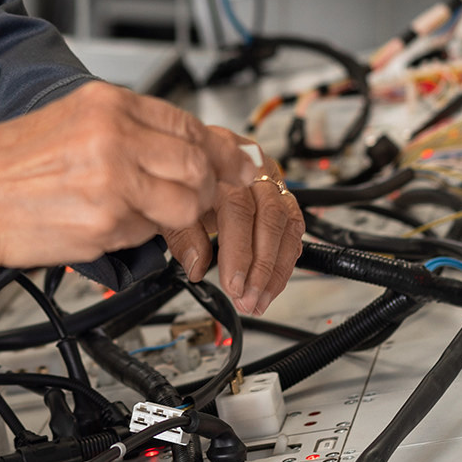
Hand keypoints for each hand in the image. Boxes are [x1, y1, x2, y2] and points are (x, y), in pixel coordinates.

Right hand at [0, 82, 219, 313]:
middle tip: (199, 197)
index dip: (218, 149)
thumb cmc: (7, 163)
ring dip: (180, 217)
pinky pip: (149, 234)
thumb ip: (127, 128)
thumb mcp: (70, 120)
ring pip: (184, 204)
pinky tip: (112, 226)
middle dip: (207, 187)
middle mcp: (114, 136)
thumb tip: (181, 144)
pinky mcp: (106, 224)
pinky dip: (142, 235)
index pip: (186, 124)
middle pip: (197, 164)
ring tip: (150, 216)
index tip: (238, 161)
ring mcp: (113, 181)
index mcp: (106, 104)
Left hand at [161, 129, 303, 315]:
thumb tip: (196, 267)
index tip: (233, 284)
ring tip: (258, 300)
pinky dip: (284, 260)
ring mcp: (270, 180)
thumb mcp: (169, 204)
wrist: (190, 162)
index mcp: (221, 163)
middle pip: (270, 217)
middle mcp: (251, 167)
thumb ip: (181, 235)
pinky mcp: (281, 196)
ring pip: (287, 225)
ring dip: (276, 269)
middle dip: (262, 267)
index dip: (239, 251)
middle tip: (247, 298)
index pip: (238, 209)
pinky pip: (293, 229)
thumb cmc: (179, 183)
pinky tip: (270, 284)